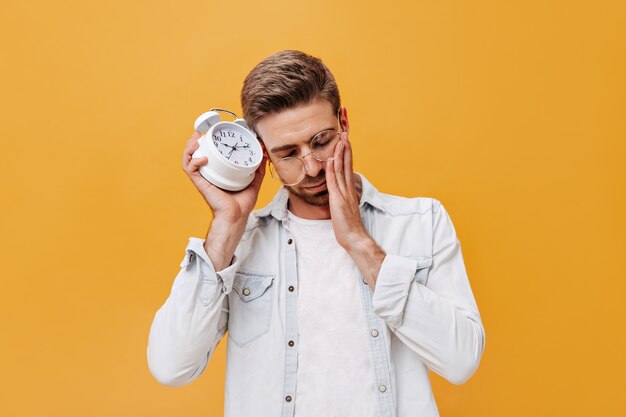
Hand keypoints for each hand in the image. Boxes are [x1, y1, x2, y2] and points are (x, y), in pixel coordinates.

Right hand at [182, 131, 265, 224]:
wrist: (237, 216)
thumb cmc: (242, 203)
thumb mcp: (253, 181)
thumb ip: (258, 168)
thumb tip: (263, 154)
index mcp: (216, 172)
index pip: (205, 154)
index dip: (204, 143)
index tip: (208, 133)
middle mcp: (207, 174)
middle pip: (193, 154)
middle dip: (192, 142)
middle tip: (199, 133)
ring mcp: (203, 178)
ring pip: (188, 159)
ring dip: (189, 148)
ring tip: (196, 140)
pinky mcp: (200, 183)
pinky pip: (191, 170)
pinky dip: (195, 161)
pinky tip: (203, 158)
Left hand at [325, 132, 368, 249]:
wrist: (355, 237)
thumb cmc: (349, 225)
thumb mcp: (345, 207)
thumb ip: (342, 197)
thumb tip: (338, 191)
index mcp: (349, 190)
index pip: (348, 167)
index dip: (347, 153)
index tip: (345, 140)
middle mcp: (348, 189)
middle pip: (347, 164)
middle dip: (345, 148)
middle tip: (344, 133)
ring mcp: (344, 194)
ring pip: (341, 170)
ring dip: (340, 154)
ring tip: (339, 140)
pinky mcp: (338, 201)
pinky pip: (334, 183)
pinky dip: (332, 170)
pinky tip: (330, 160)